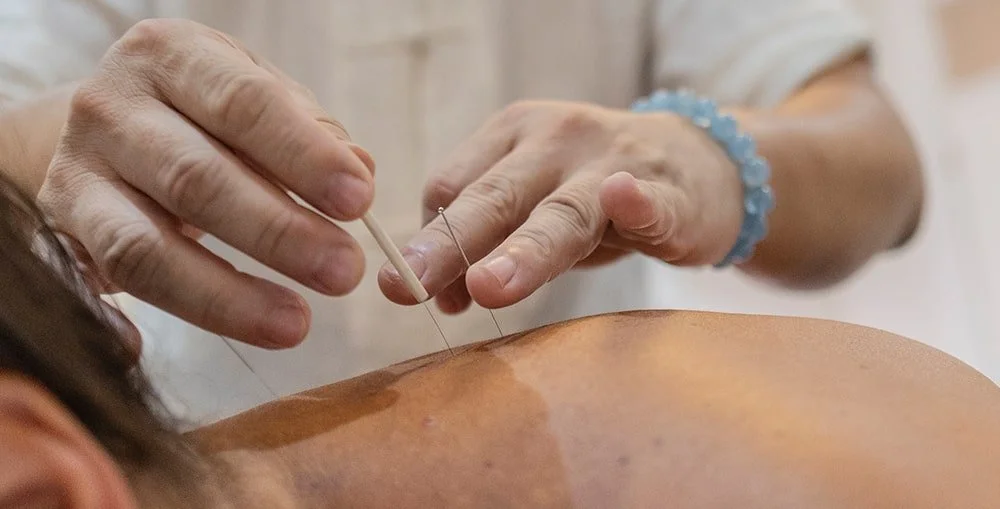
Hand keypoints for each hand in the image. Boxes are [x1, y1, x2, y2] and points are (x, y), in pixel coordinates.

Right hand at [38, 19, 375, 347]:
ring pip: (144, 248)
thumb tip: (359, 170)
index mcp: (170, 57)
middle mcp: (111, 108)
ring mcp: (76, 174)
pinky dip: (115, 324)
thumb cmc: (206, 115)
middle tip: (345, 271)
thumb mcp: (258, 99)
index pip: (244, 104)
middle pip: (196, 179)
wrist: (106, 128)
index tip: (360, 201)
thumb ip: (310, 132)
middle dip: (279, 232)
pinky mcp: (58, 235)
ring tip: (296, 324)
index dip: (305, 156)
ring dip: (225, 295)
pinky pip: (91, 287)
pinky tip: (151, 349)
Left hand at [378, 100, 742, 312]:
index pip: (452, 187)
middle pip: (493, 196)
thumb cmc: (595, 192)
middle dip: (449, 244)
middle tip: (409, 285)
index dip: (431, 242)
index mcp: (510, 137)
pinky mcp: (670, 191)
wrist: (698, 165)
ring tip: (488, 285)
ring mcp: (614, 160)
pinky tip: (625, 200)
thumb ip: (489, 242)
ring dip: (524, 248)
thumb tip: (441, 294)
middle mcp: (554, 139)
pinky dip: (637, 204)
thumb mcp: (534, 207)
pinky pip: (650, 201)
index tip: (416, 291)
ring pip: (562, 210)